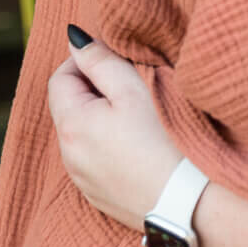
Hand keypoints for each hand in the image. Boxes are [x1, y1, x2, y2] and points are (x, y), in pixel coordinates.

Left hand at [48, 35, 183, 232]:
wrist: (188, 205)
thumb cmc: (164, 142)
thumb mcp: (133, 91)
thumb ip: (101, 61)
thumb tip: (75, 41)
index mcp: (71, 124)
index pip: (59, 78)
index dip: (85, 62)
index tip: (116, 61)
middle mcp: (68, 156)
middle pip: (71, 108)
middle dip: (96, 91)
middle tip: (134, 89)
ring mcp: (83, 181)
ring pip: (85, 136)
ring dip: (104, 121)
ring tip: (142, 121)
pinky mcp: (101, 198)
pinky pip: (97, 162)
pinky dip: (112, 149)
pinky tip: (142, 150)